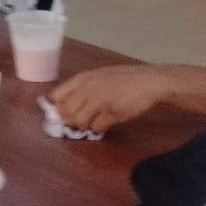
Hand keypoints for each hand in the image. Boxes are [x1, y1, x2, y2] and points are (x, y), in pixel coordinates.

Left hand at [49, 65, 167, 133]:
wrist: (148, 81)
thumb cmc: (123, 79)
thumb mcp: (98, 77)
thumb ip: (81, 88)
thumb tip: (63, 106)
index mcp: (82, 78)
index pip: (57, 96)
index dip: (57, 107)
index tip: (62, 113)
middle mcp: (87, 88)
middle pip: (66, 112)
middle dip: (70, 120)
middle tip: (79, 121)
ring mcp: (99, 100)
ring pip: (79, 121)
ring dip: (84, 125)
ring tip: (93, 121)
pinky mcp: (111, 113)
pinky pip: (96, 127)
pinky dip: (99, 128)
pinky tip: (106, 122)